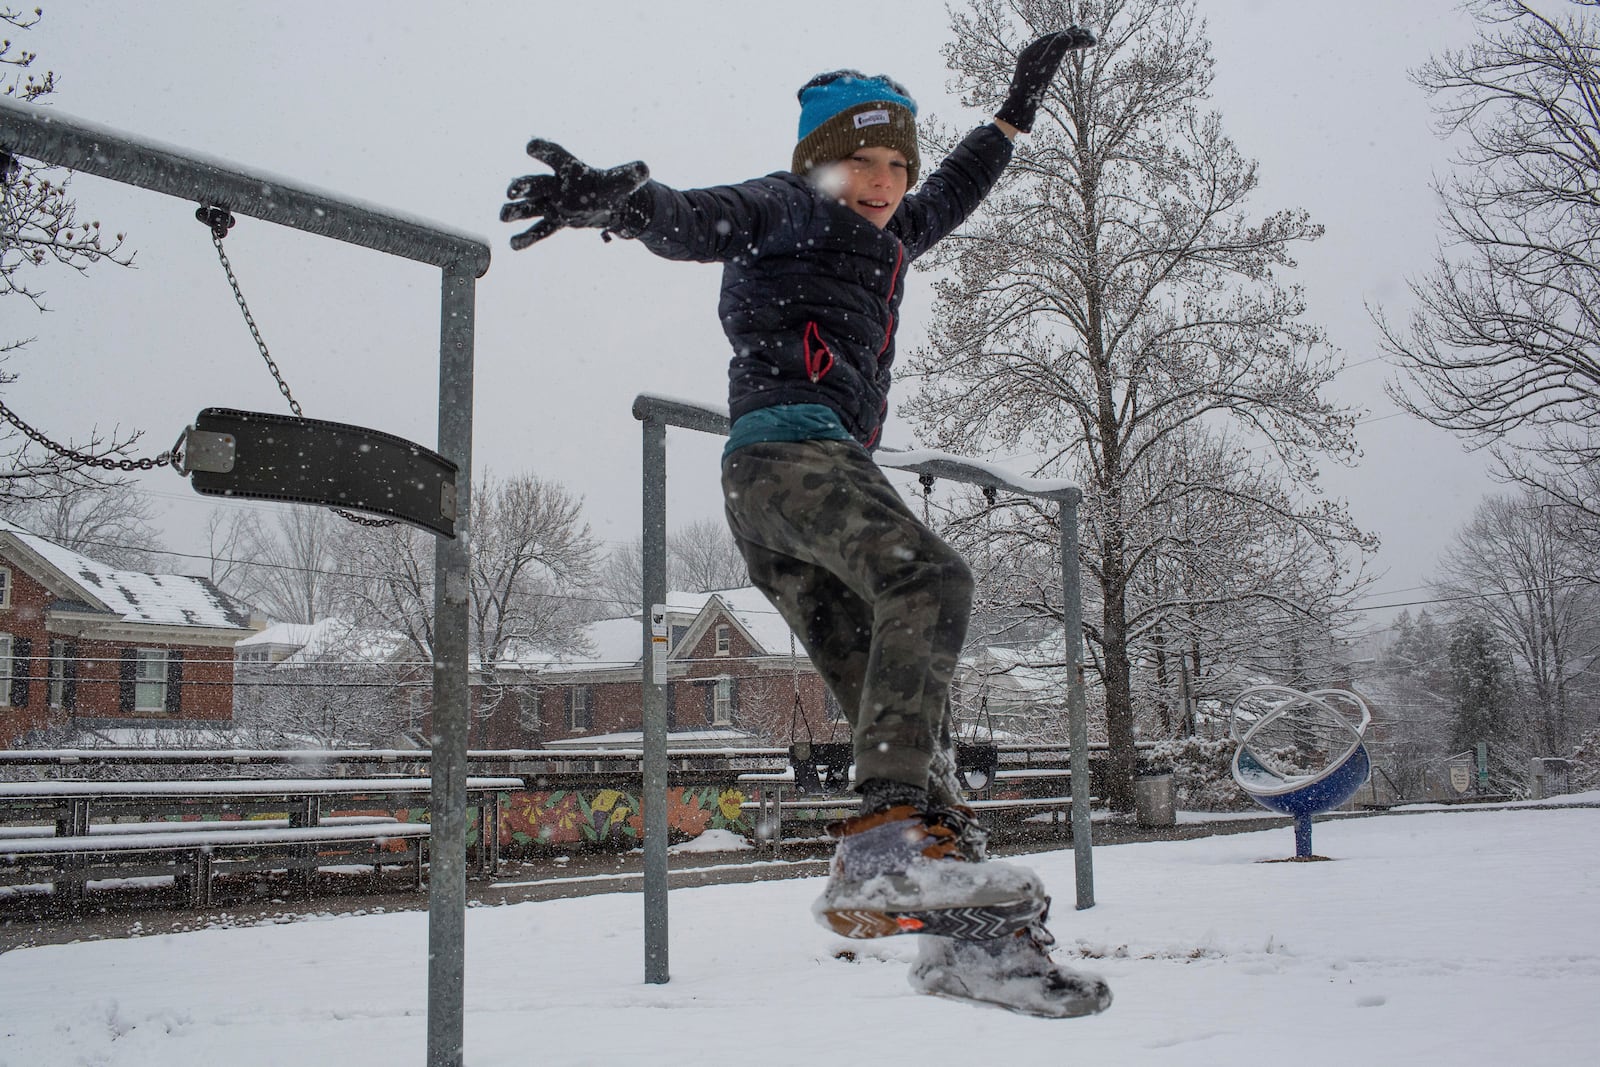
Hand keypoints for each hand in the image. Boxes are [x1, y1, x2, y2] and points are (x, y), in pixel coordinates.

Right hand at [500, 139, 650, 249]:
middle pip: (537, 183)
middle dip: (524, 186)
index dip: (544, 151)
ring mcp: (553, 204)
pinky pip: (539, 230)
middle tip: (511, 189)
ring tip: (503, 216)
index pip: (556, 156)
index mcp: (571, 170)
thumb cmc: (612, 188)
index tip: (531, 146)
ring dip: (517, 211)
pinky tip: (513, 245)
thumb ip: (630, 174)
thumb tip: (644, 169)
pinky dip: (527, 238)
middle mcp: (557, 186)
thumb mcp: (623, 181)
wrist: (608, 205)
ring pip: (531, 207)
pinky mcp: (555, 221)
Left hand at [994, 26, 1096, 133]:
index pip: (1054, 38)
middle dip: (1074, 38)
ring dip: (1071, 44)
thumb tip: (1068, 35)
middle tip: (1092, 36)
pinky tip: (1070, 47)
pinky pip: (1052, 56)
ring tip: (1088, 40)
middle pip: (1055, 41)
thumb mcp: (1044, 71)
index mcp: (1030, 52)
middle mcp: (1031, 54)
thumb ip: (1055, 52)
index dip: (1071, 34)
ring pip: (1055, 48)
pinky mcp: (1037, 70)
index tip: (1086, 32)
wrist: (1019, 111)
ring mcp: (1033, 62)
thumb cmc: (1030, 93)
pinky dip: (1064, 51)